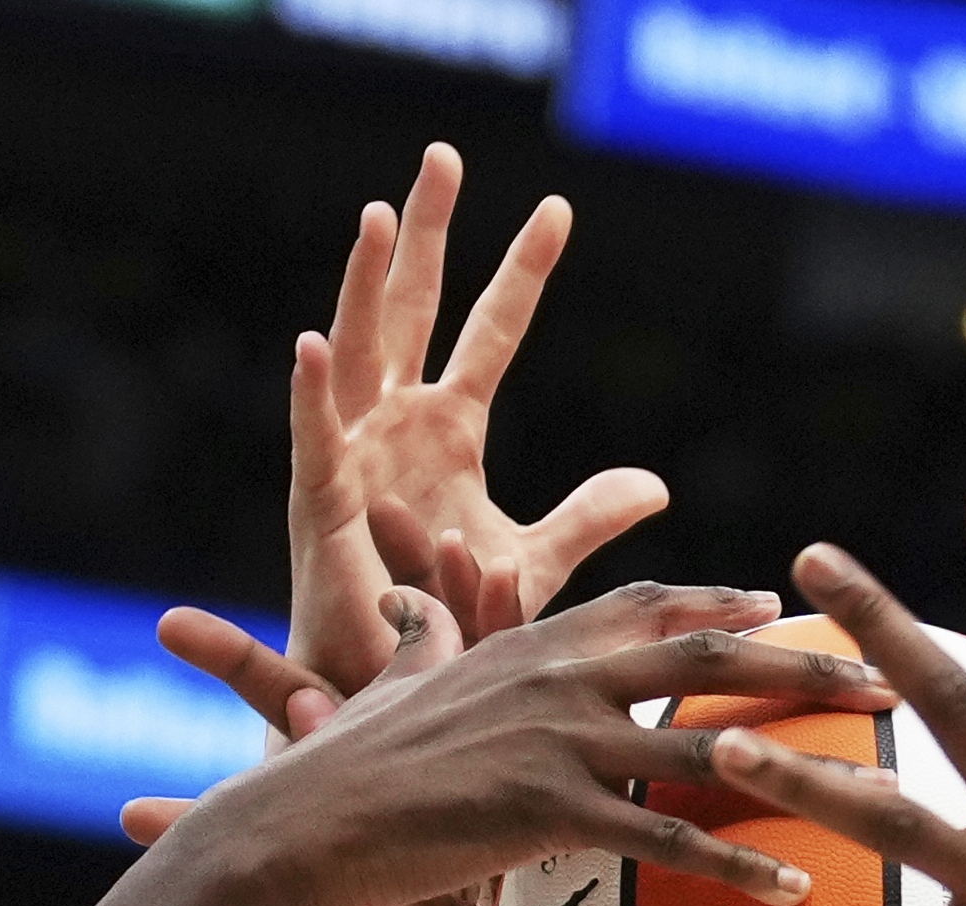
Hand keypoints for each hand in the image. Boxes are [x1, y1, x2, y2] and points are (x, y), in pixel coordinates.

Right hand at [166, 576, 890, 905]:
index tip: (786, 600)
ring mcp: (557, 740)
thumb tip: (415, 605)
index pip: (649, 606)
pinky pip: (664, 837)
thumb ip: (423, 636)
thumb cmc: (341, 760)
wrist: (296, 824)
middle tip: (886, 677)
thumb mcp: (392, 679)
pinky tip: (791, 883)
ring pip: (707, 741)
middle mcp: (557, 677)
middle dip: (805, 663)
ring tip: (876, 787)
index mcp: (531, 644)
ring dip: (801, 761)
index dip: (722, 602)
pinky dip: (733, 860)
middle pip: (709, 656)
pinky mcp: (549, 812)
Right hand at [288, 145, 665, 696]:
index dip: (522, 273)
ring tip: (377, 216)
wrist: (392, 688)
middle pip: (413, 309)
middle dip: (426, 234)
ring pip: (357, 350)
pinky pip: (312, 439)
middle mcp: (396, 427)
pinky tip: (309, 341)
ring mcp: (354, 456)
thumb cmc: (448, 624)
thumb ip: (587, 520)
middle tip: (442, 156)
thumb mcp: (533, 564)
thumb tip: (656, 485)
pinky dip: (309, 394)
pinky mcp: (319, 504)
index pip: (492, 332)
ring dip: (363, 284)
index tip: (558, 209)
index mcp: (449, 432)